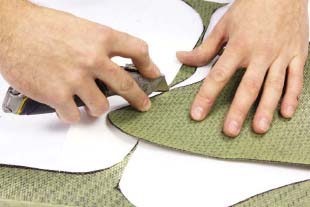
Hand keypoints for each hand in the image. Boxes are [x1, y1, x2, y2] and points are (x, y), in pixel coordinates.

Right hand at [0, 0, 159, 122]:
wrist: (10, 29)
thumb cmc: (42, 26)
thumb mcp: (79, 28)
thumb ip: (98, 45)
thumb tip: (111, 62)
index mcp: (101, 38)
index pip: (137, 50)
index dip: (149, 65)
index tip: (152, 74)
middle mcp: (93, 59)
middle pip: (127, 85)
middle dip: (138, 98)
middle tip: (142, 104)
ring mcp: (76, 79)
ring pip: (101, 107)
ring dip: (97, 108)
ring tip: (89, 104)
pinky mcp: (58, 95)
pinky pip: (75, 116)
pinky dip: (72, 115)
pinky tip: (67, 108)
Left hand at [177, 0, 308, 136]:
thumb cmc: (252, 6)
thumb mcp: (224, 25)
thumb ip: (205, 48)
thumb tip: (183, 58)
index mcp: (239, 46)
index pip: (219, 76)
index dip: (206, 96)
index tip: (197, 114)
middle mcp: (260, 53)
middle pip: (248, 86)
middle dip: (238, 110)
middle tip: (229, 130)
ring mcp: (281, 55)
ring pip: (274, 86)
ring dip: (266, 109)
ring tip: (258, 128)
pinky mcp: (297, 54)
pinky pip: (296, 78)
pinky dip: (292, 96)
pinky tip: (285, 113)